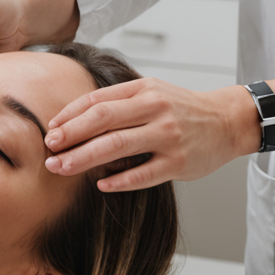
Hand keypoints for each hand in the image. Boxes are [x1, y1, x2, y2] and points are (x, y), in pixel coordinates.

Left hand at [41, 77, 257, 191]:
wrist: (226, 120)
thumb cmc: (182, 108)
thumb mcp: (153, 92)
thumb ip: (121, 102)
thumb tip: (77, 119)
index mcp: (144, 89)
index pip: (98, 100)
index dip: (70, 115)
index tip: (51, 130)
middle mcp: (155, 108)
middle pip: (103, 120)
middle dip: (70, 136)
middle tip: (48, 150)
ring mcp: (167, 136)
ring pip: (117, 146)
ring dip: (84, 158)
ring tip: (61, 168)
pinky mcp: (178, 162)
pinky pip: (142, 173)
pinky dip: (119, 180)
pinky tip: (100, 185)